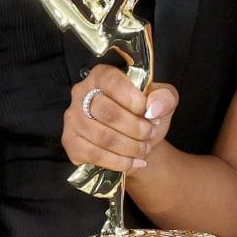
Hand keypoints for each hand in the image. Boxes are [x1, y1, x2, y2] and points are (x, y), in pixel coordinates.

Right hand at [63, 64, 177, 172]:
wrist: (136, 141)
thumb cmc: (145, 116)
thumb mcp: (162, 102)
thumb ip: (165, 98)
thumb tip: (154, 107)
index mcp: (102, 75)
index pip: (113, 82)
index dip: (134, 100)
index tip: (149, 113)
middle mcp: (81, 93)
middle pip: (107, 112)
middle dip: (135, 128)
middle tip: (150, 134)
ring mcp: (73, 118)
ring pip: (102, 136)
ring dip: (129, 146)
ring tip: (144, 148)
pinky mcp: (71, 142)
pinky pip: (94, 155)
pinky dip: (118, 161)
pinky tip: (133, 161)